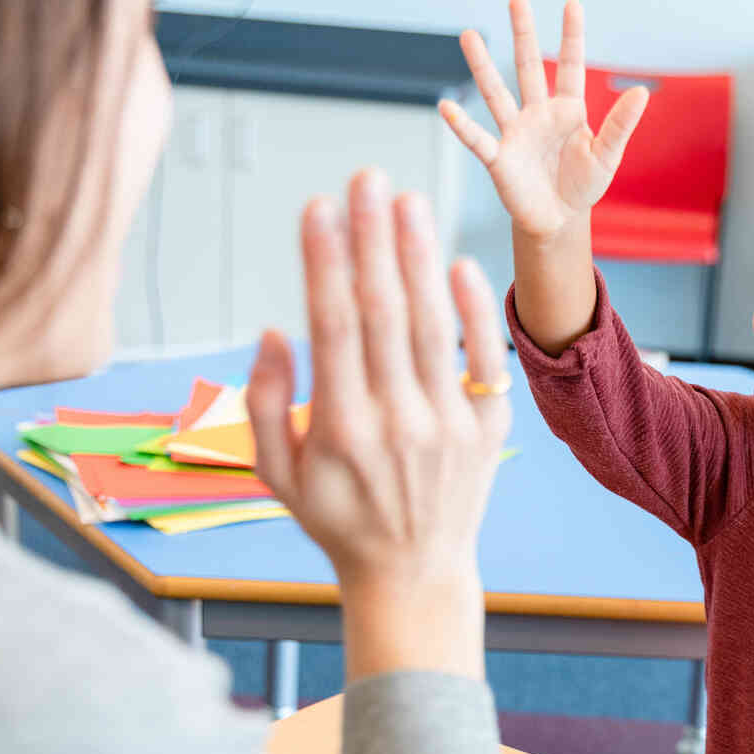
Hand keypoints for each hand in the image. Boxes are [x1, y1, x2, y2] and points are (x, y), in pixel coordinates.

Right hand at [247, 170, 509, 677]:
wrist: (413, 575)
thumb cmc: (337, 519)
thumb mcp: (277, 474)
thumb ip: (264, 403)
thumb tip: (273, 331)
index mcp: (342, 431)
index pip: (334, 329)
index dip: (326, 265)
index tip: (318, 208)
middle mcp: (400, 424)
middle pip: (387, 316)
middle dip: (373, 242)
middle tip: (366, 178)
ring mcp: (450, 427)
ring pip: (435, 328)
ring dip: (420, 260)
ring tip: (407, 201)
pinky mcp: (488, 430)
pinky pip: (484, 362)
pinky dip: (474, 312)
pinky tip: (458, 262)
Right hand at [438, 0, 648, 241]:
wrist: (559, 220)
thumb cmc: (582, 185)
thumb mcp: (607, 155)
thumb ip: (621, 124)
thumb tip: (642, 92)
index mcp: (568, 110)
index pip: (571, 66)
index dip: (572, 37)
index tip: (572, 4)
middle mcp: (538, 114)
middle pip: (529, 67)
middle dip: (524, 34)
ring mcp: (516, 133)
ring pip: (496, 93)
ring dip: (482, 65)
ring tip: (469, 35)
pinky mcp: (499, 159)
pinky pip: (478, 139)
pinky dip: (462, 125)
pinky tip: (446, 107)